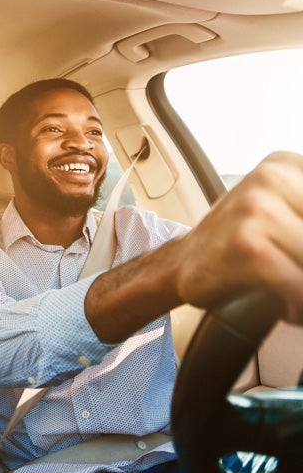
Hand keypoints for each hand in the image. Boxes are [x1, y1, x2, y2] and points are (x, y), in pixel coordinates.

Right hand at [175, 151, 302, 322]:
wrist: (182, 265)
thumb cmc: (239, 246)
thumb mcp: (284, 214)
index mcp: (288, 165)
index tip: (299, 249)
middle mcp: (272, 178)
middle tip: (298, 278)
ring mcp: (257, 208)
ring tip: (297, 296)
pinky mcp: (247, 244)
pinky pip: (300, 286)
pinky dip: (300, 307)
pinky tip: (289, 307)